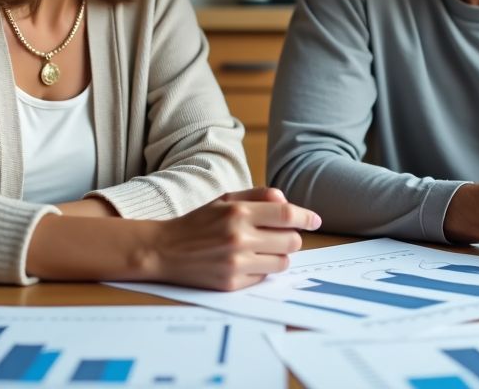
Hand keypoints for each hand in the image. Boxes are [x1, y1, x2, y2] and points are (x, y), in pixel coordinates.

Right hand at [141, 187, 321, 290]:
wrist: (163, 250)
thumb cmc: (198, 223)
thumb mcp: (225, 199)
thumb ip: (258, 196)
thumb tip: (287, 202)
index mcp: (238, 212)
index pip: (287, 215)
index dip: (306, 218)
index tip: (315, 221)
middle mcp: (239, 237)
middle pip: (291, 241)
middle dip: (291, 238)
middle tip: (280, 237)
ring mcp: (236, 263)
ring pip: (282, 262)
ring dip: (279, 256)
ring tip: (262, 250)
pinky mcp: (231, 283)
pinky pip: (263, 277)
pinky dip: (260, 270)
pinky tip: (244, 263)